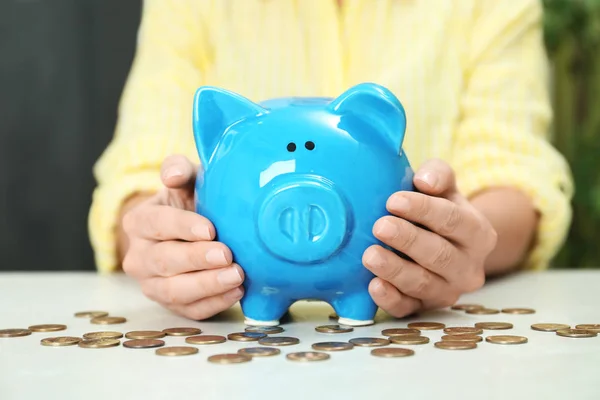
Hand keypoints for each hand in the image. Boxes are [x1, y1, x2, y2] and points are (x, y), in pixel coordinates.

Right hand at [121, 155, 243, 319]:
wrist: (195, 230)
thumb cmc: (192, 201)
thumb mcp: (187, 181)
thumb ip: (179, 170)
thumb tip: (171, 174)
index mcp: (139, 222)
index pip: (156, 224)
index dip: (182, 227)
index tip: (210, 229)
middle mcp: (138, 257)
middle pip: (163, 261)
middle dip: (196, 259)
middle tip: (227, 255)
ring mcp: (152, 285)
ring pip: (174, 291)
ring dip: (207, 286)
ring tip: (237, 277)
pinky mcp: (173, 306)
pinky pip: (190, 311)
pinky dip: (214, 304)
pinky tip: (236, 293)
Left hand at [362, 158, 497, 316]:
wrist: (444, 245)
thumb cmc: (439, 210)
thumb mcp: (444, 187)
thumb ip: (438, 175)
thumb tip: (425, 180)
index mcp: (479, 234)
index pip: (453, 221)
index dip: (423, 210)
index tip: (394, 200)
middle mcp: (469, 268)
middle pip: (439, 255)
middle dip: (408, 240)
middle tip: (380, 226)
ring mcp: (448, 291)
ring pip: (423, 284)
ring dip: (395, 270)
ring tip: (370, 255)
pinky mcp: (424, 308)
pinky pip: (408, 309)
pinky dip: (390, 299)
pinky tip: (374, 286)